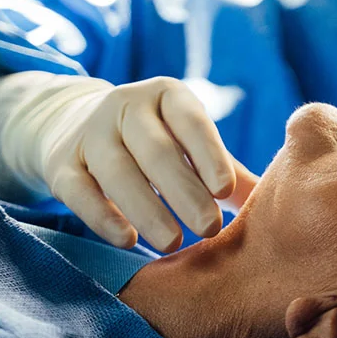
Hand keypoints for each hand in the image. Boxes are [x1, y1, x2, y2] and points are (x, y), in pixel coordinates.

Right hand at [41, 77, 257, 252]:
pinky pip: (80, 190)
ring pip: (117, 171)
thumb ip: (226, 169)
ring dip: (147, 209)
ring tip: (173, 243)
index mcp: (167, 94)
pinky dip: (103, 216)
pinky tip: (127, 240)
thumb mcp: (188, 141)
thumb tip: (276, 201)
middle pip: (155, 150)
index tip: (225, 191)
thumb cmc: (154, 139)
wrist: (72, 121)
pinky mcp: (61, 162)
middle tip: (209, 228)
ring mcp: (90, 132)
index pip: (190, 121)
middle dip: (184, 191)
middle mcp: (125, 105)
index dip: (208, 154)